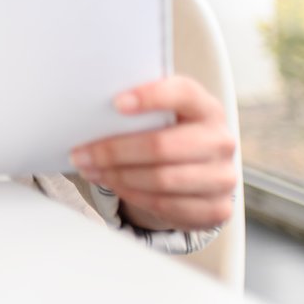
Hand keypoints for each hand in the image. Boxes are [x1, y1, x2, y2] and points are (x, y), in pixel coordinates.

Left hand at [70, 75, 237, 233]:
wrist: (198, 175)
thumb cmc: (170, 137)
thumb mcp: (161, 117)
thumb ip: (138, 111)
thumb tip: (92, 114)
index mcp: (206, 109)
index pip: (183, 94)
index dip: (150, 97)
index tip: (116, 103)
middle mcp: (220, 141)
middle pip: (161, 146)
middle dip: (113, 151)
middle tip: (80, 153)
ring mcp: (222, 177)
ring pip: (160, 179)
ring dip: (116, 176)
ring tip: (90, 170)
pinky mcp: (216, 208)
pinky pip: (165, 205)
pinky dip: (131, 195)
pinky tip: (112, 185)